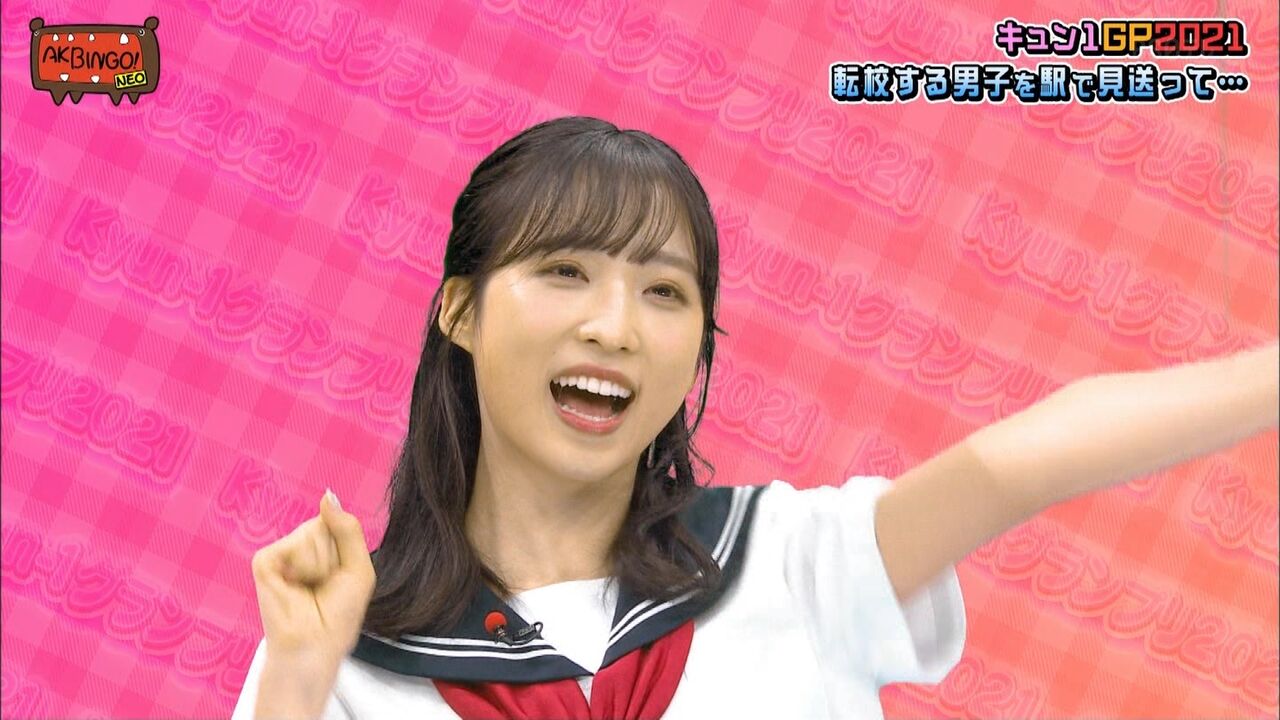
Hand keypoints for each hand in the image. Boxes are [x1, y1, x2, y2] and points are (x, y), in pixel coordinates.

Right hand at [251, 490, 376, 668]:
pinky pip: (294, 545)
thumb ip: (347, 528)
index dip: (345, 549)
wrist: (315, 644)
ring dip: (320, 565)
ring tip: (309, 587)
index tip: (339, 576)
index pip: (338, 521)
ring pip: (312, 534)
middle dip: (334, 557)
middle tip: (324, 585)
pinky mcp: (264, 561)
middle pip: (326, 525)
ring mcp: (281, 552)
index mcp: (322, 548)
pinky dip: (303, 567)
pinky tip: (293, 586)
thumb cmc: (337, 614)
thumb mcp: (358, 567)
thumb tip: (328, 494)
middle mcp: (300, 546)